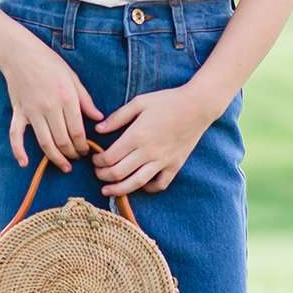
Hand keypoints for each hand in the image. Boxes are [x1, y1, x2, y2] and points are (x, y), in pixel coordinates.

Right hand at [0, 27, 103, 173]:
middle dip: (72, 154)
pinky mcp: (18, 112)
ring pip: (45, 142)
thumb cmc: (50, 63)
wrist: (20, 54)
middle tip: (77, 158)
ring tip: (64, 166)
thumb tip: (99, 119)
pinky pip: (16, 135)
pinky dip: (18, 150)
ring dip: (55, 158)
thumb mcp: (73, 78)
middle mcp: (50, 107)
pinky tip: (25, 163)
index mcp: (67, 98)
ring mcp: (32, 111)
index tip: (87, 151)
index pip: (77, 131)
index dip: (83, 145)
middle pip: (63, 140)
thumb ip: (86, 100)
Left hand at [90, 86, 209, 196]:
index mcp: (136, 135)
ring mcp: (162, 161)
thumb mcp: (139, 102)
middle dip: (103, 176)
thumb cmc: (167, 101)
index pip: (109, 157)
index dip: (97, 161)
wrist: (198, 106)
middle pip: (118, 173)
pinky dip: (148, 189)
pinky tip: (139, 185)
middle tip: (98, 173)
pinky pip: (160, 184)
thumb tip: (98, 129)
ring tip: (108, 191)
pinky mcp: (175, 165)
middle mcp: (148, 152)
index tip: (94, 158)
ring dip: (119, 190)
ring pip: (136, 183)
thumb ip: (117, 117)